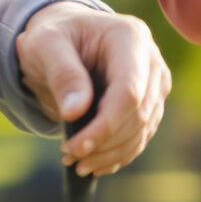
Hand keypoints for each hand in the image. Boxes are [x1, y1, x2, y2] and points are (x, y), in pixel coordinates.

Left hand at [15, 1, 171, 177]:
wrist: (63, 40)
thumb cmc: (53, 37)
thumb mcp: (45, 45)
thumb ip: (62, 74)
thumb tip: (75, 113)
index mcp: (129, 37)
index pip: (128, 91)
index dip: (106, 125)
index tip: (76, 148)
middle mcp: (150, 59)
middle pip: (139, 113)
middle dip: (105, 143)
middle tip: (69, 157)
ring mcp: (155, 82)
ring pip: (143, 129)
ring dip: (111, 153)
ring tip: (77, 164)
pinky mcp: (151, 101)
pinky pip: (142, 135)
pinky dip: (118, 154)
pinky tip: (94, 163)